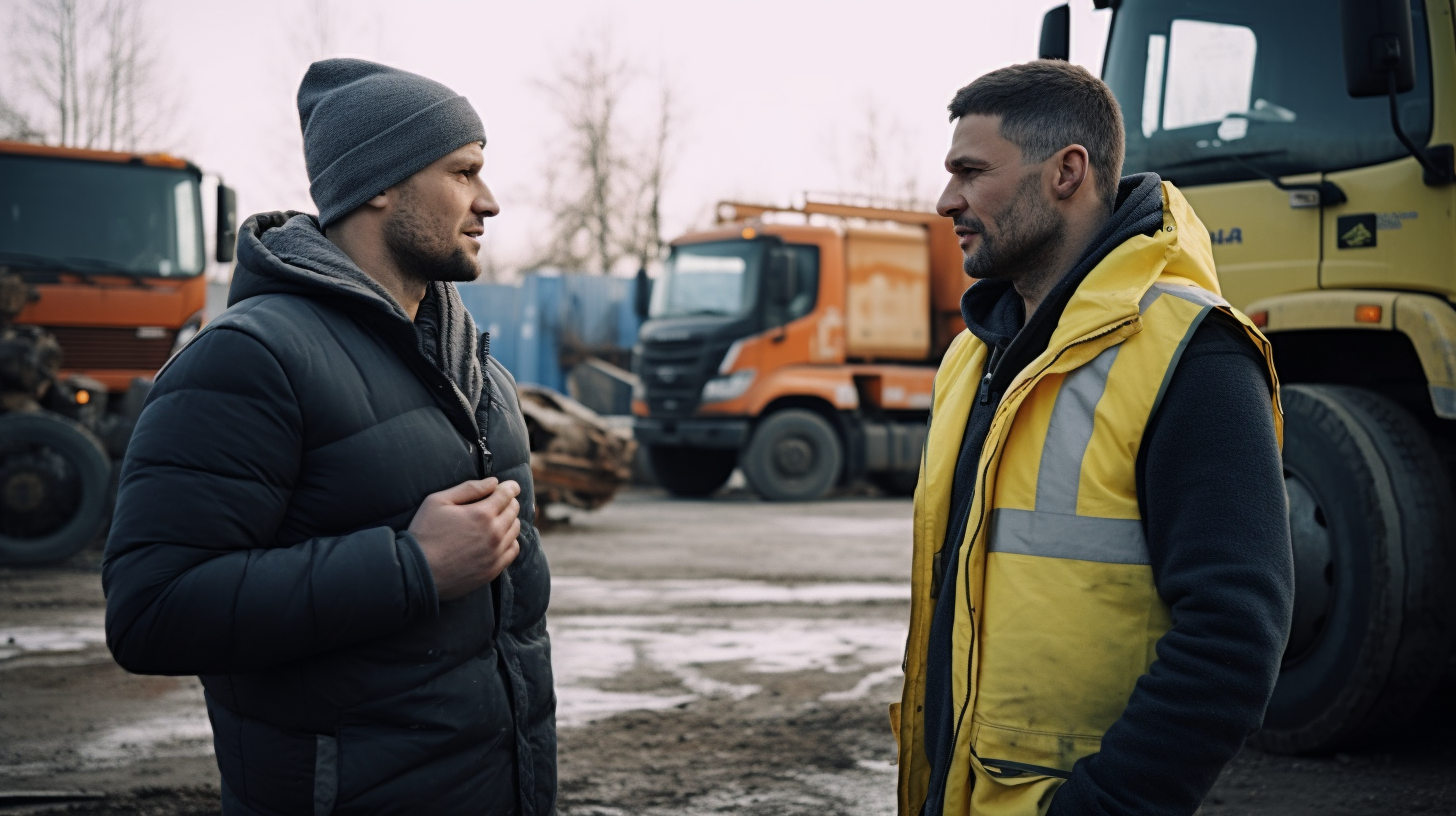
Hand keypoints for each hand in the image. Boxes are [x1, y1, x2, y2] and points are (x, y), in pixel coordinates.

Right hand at [408, 477, 520, 600]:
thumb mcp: (438, 501)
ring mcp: (495, 554)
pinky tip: (500, 538)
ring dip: (510, 520)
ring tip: (499, 518)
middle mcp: (494, 534)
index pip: (507, 495)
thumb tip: (494, 482)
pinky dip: (510, 540)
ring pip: (515, 530)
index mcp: (482, 514)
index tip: (511, 486)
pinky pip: (513, 550)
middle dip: (509, 502)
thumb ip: (468, 489)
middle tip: (500, 501)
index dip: (510, 487)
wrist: (417, 571)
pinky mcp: (493, 570)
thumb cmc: (424, 532)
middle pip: (514, 511)